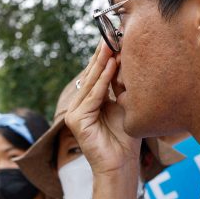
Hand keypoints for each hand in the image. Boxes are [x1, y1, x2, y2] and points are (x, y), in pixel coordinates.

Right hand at [64, 43, 141, 176]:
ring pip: (92, 83)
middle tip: (112, 33)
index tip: (115, 36)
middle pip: (92, 75)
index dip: (105, 56)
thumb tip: (123, 58)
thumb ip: (120, 85)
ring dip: (103, 63)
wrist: (121, 164)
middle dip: (102, 55)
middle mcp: (78, 105)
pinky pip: (92, 96)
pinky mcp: (75, 121)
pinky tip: (111, 65)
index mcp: (89, 101)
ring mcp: (74, 113)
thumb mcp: (125, 104)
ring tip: (112, 45)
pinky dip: (103, 81)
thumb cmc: (125, 138)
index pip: (97, 74)